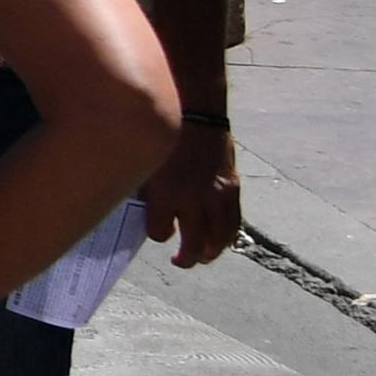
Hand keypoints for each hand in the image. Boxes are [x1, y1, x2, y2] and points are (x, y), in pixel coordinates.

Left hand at [141, 126, 241, 267]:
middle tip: (180, 262)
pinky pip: (234, 222)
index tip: (158, 230)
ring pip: (219, 238)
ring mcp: (216, 194)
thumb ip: (145, 191)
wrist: (197, 114)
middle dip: (186, 258)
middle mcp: (193, 197)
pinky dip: (228, 236)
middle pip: (193, 243)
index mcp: (165, 192)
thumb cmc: (162, 136)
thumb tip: (140, 212)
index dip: (158, 234)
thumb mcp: (145, 163)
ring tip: (203, 256)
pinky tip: (220, 241)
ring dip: (211, 252)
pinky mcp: (232, 188)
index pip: (160, 232)